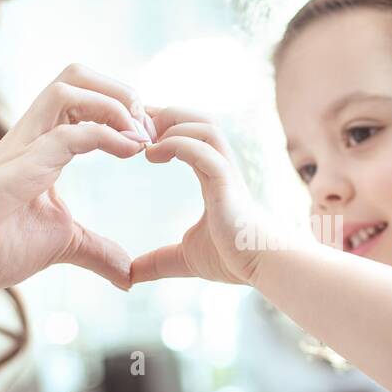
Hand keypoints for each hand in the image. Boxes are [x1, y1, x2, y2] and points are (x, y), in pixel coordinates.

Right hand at [0, 64, 152, 311]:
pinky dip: (105, 134)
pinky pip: (66, 133)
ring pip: (67, 86)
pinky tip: (130, 151)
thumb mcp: (58, 247)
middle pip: (75, 75)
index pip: (83, 99)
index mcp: (40, 147)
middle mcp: (30, 136)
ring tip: (141, 135)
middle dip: (121, 91)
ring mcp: (20, 147)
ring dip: (114, 103)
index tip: (154, 138)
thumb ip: (94, 252)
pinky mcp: (14, 169)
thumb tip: (128, 274)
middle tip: (150, 128)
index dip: (124, 109)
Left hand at [130, 108, 293, 286]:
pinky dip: (176, 143)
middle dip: (166, 114)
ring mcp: (226, 171)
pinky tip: (152, 155)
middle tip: (136, 126)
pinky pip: (201, 149)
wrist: (262, 268)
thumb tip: (129, 277)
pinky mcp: (227, 181)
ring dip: (172, 122)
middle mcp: (221, 167)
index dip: (164, 127)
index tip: (135, 134)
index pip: (190, 135)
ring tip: (145, 139)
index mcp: (213, 176)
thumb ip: (157, 262)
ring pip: (204, 125)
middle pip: (198, 118)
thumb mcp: (184, 259)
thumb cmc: (233, 260)